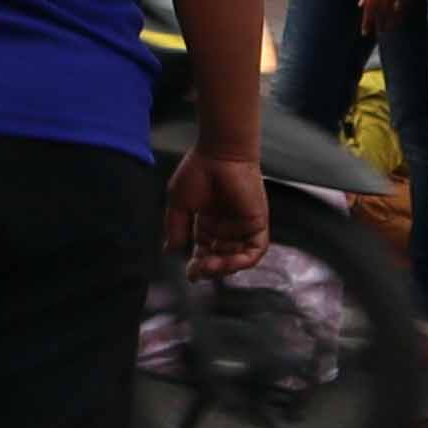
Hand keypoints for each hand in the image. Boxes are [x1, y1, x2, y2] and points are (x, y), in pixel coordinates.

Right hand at [172, 147, 270, 273]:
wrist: (219, 153)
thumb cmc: (198, 171)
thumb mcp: (178, 202)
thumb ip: (175, 227)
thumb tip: (170, 250)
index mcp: (207, 224)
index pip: (204, 252)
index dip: (198, 266)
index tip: (190, 273)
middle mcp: (226, 228)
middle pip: (220, 259)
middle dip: (210, 270)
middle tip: (199, 270)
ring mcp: (242, 227)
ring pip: (237, 259)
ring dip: (226, 268)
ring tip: (212, 266)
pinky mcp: (257, 223)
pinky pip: (255, 250)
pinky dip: (244, 261)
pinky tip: (229, 262)